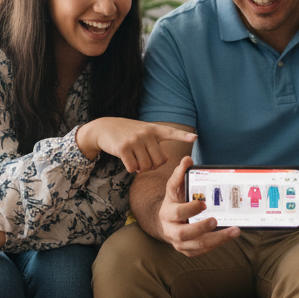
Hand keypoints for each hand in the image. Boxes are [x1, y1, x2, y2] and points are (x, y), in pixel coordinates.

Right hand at [77, 118, 196, 172]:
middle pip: (159, 161)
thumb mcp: (143, 131)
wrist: (104, 128)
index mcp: (153, 129)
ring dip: (140, 169)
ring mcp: (134, 140)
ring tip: (135, 160)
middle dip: (152, 166)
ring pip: (146, 166)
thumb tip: (165, 161)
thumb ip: (155, 143)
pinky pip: (133, 168)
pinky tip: (127, 162)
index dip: (183, 136)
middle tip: (144, 161)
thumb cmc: (127, 133)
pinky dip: (131, 169)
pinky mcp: (123, 148)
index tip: (195, 137)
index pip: (171, 132)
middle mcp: (146, 134)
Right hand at [159, 156, 239, 256]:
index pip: (178, 212)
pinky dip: (216, 244)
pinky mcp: (188, 250)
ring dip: (217, 239)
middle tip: (216, 220)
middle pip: (185, 233)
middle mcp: (171, 230)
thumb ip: (180, 174)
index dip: (190, 209)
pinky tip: (229, 236)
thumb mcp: (174, 187)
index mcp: (168, 213)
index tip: (203, 203)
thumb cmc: (174, 201)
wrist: (165, 221)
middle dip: (202, 228)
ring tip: (234, 231)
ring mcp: (179, 243)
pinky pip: (203, 250)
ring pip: (198, 245)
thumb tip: (187, 160)